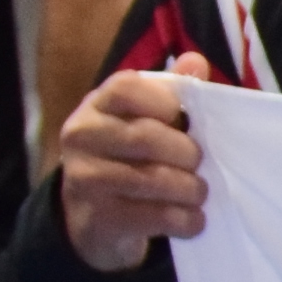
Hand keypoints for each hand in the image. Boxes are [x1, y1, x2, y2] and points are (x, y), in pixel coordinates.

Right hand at [57, 56, 215, 274]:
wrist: (93, 216)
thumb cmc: (129, 157)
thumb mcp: (146, 120)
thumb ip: (172, 91)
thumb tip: (196, 62)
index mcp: (96, 105)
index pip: (126, 88)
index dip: (164, 101)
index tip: (184, 119)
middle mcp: (81, 137)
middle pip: (146, 137)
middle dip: (187, 153)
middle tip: (200, 163)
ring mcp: (84, 179)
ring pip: (151, 180)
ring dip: (190, 189)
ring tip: (200, 192)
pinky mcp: (98, 218)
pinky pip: (154, 217)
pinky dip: (186, 220)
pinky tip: (195, 219)